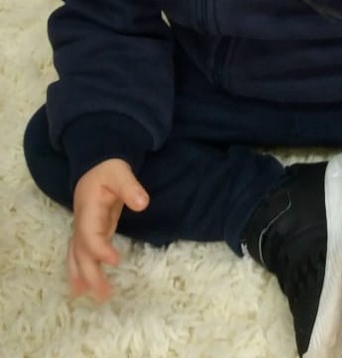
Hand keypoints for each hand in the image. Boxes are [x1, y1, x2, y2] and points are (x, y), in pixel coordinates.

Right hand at [68, 158, 148, 300]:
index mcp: (88, 209)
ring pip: (78, 255)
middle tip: (105, 294)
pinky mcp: (90, 231)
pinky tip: (83, 287)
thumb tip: (142, 203)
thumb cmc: (108, 168)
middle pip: (81, 251)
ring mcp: (84, 228)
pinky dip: (81, 270)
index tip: (116, 261)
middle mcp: (82, 222)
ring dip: (84, 277)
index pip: (90, 234)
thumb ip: (130, 187)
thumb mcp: (120, 172)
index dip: (100, 249)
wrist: (96, 162)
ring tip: (93, 298)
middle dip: (91, 274)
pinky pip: (82, 253)